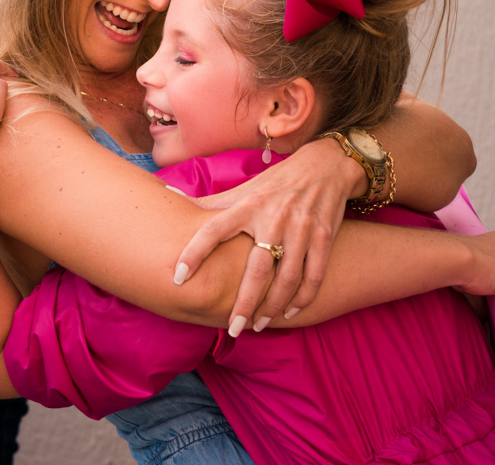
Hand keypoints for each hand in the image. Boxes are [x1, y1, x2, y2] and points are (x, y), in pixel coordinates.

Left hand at [177, 139, 359, 333]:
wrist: (326, 166)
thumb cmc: (276, 183)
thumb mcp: (244, 189)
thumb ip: (210, 202)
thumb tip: (168, 195)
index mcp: (248, 205)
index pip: (214, 229)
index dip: (194, 252)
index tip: (177, 277)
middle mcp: (274, 217)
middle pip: (257, 269)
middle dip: (245, 303)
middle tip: (232, 328)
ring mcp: (301, 229)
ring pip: (288, 278)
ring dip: (272, 307)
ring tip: (258, 325)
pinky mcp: (324, 237)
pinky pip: (314, 275)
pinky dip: (303, 299)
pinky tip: (289, 313)